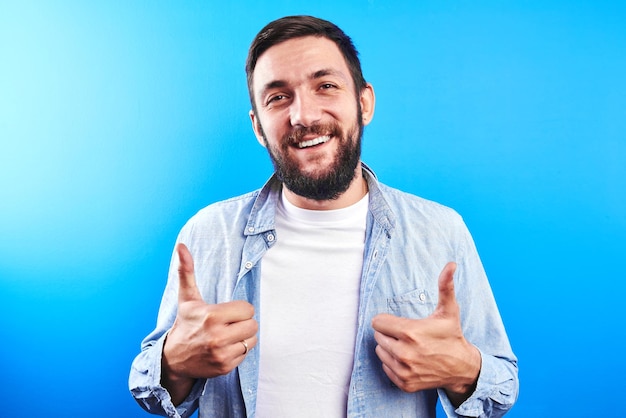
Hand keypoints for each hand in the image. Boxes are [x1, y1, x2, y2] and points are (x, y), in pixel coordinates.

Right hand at [161, 243, 257, 401]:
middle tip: (228, 324)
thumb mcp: (187, 298)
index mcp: (212, 316)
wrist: (173, 359)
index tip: (226, 312)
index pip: (248, 309)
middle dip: (242, 323)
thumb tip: (181, 246)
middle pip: (253, 324)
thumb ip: (187, 271)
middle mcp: (218, 336)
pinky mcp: (225, 367)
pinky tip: (225, 347)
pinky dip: (238, 351)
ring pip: (252, 340)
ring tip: (227, 335)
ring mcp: (222, 354)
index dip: (239, 309)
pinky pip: (246, 354)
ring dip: (243, 337)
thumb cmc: (185, 324)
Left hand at [372, 262, 480, 404]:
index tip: (400, 323)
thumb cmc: (452, 335)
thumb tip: (451, 264)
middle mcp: (404, 353)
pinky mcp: (404, 383)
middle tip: (407, 335)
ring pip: (380, 352)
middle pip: (377, 336)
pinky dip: (393, 363)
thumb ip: (445, 286)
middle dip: (389, 333)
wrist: (462, 368)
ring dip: (389, 347)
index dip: (387, 320)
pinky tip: (409, 359)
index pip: (377, 322)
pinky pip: (385, 367)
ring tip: (408, 346)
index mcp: (410, 333)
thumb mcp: (448, 310)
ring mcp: (403, 370)